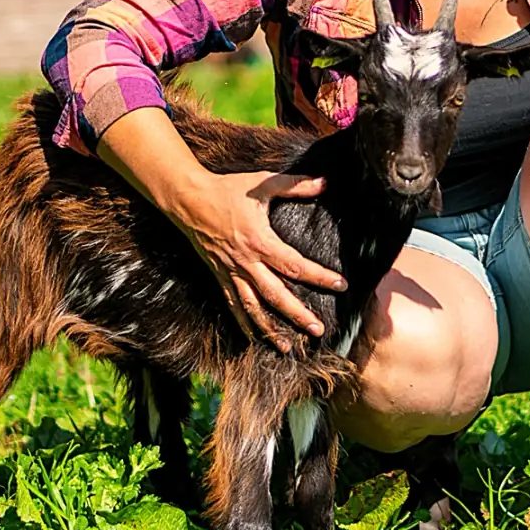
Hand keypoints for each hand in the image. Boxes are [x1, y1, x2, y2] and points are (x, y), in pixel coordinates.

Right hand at [172, 169, 346, 351]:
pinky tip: (254, 338)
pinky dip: (243, 323)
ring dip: (270, 329)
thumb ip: (295, 185)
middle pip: (276, 295)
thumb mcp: (261, 183)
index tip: (341, 285)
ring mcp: (231, 272)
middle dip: (298, 314)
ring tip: (287, 348)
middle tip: (318, 330)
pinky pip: (232, 304)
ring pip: (253, 307)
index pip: (295, 266)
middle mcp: (246, 262)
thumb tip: (325, 182)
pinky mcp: (219, 276)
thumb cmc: (226, 190)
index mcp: (260, 241)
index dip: (320, 277)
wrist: (188, 199)